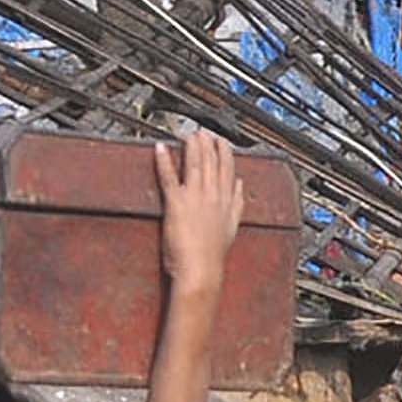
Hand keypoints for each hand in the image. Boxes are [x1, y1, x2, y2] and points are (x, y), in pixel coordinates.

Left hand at [154, 126, 243, 290]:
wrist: (201, 271)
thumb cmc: (213, 256)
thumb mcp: (231, 227)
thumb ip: (236, 204)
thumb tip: (239, 186)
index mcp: (226, 201)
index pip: (227, 169)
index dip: (224, 152)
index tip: (221, 140)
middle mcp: (212, 195)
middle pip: (211, 162)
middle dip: (208, 143)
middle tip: (203, 131)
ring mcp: (194, 198)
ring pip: (194, 164)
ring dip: (192, 146)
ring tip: (188, 134)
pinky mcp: (176, 203)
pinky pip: (169, 177)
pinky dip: (164, 161)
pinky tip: (161, 148)